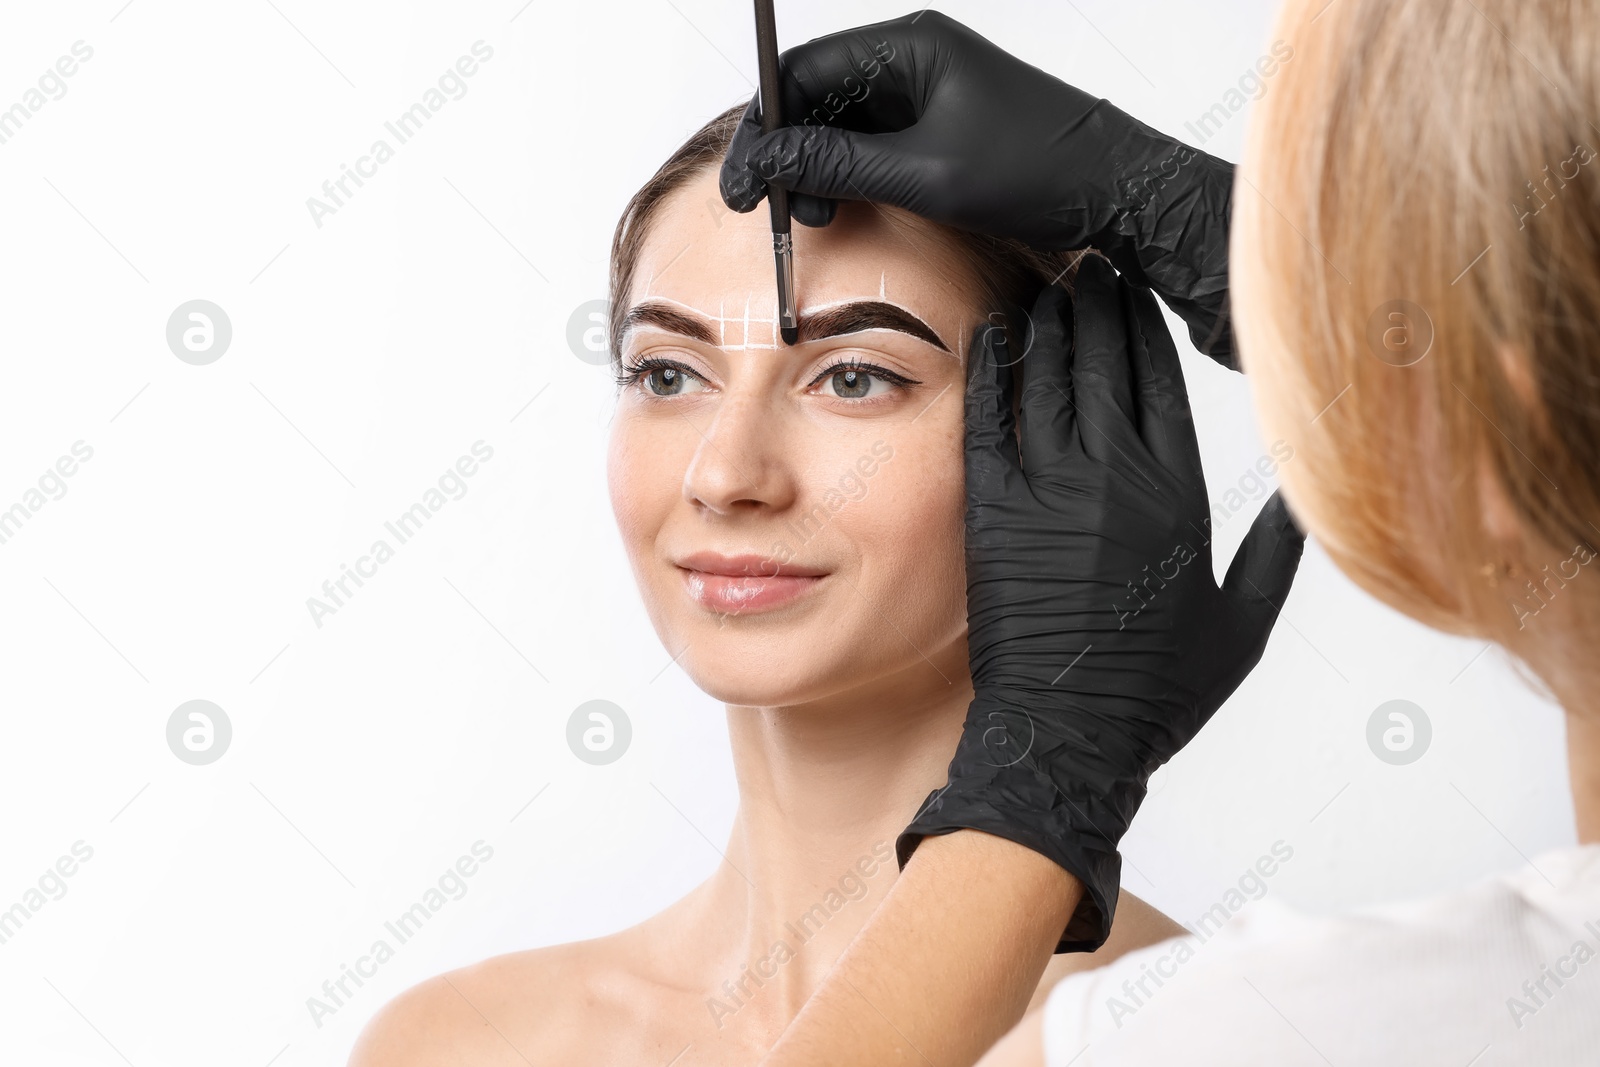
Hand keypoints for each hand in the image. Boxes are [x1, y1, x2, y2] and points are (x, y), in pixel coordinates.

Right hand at [719, 10, 1237, 362]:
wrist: (1118, 193)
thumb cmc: (1040, 172)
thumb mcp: (926, 175)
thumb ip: (839, 164)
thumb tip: (766, 159)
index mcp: (910, 46)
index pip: (804, 72)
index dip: (765, 126)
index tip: (744, 181)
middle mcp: (915, 59)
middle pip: (817, 97)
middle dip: (787, 151)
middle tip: (776, 208)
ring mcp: (929, 92)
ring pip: (842, 125)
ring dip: (817, 169)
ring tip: (815, 214)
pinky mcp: (942, 127)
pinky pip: (874, 144)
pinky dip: (850, 177)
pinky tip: (846, 208)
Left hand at [898, 257, 1304, 950]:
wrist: (1064, 736)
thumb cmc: (1153, 690)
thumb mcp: (1241, 625)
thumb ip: (1275, 551)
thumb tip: (1306, 500)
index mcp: (1177, 495)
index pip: (1160, 379)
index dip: (1145, 324)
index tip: (1137, 286)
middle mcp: (1113, 477)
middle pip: (1104, 361)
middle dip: (1097, 302)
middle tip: (1089, 261)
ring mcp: (1046, 490)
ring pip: (1049, 376)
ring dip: (1049, 322)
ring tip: (1050, 282)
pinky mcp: (991, 510)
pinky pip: (989, 418)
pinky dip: (991, 369)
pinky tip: (994, 331)